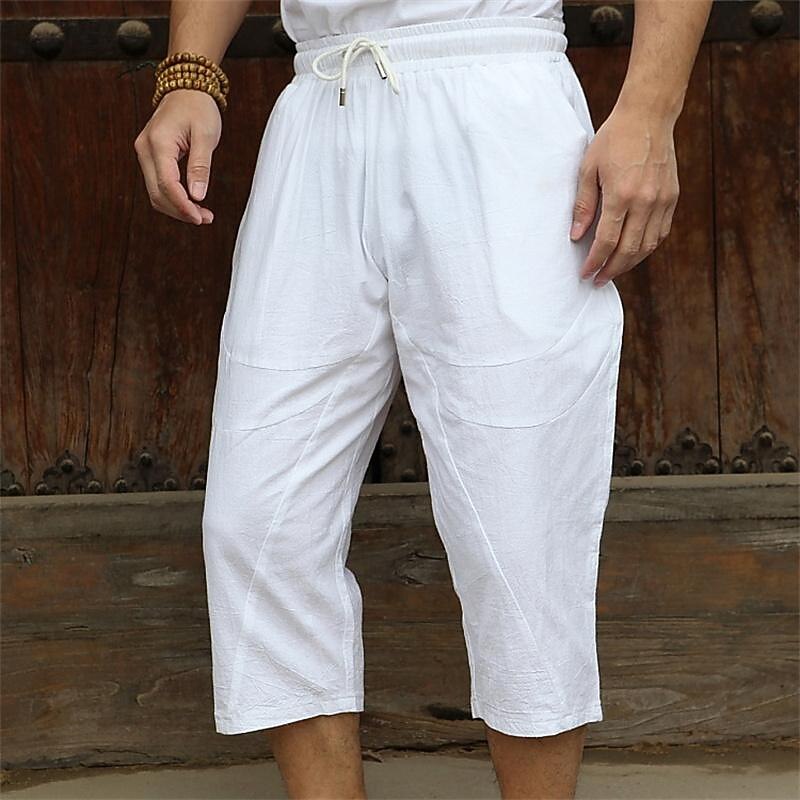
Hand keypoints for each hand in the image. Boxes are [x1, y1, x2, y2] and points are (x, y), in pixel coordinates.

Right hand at [134, 89, 220, 224]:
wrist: (187, 89)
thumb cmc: (198, 107)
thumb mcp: (206, 136)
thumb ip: (200, 166)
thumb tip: (198, 195)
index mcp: (158, 142)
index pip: (166, 184)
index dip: (182, 206)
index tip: (199, 218)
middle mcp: (145, 149)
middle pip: (157, 193)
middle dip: (180, 211)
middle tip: (204, 219)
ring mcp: (145, 153)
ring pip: (155, 193)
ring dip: (177, 208)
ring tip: (201, 214)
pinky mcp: (150, 157)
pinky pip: (157, 185)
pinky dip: (173, 198)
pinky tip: (191, 203)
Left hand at [569, 107, 679, 285]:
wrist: (648, 115)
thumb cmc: (613, 139)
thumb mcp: (588, 169)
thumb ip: (583, 205)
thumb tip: (576, 237)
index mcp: (622, 194)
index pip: (607, 241)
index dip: (595, 262)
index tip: (586, 274)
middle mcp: (645, 201)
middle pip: (629, 250)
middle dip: (611, 270)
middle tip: (598, 280)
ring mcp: (662, 200)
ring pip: (648, 246)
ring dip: (630, 263)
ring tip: (613, 270)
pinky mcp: (672, 197)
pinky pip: (660, 233)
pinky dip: (646, 247)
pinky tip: (633, 253)